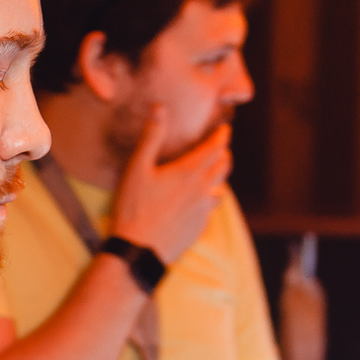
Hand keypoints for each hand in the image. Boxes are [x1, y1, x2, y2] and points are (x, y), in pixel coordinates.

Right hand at [109, 107, 232, 267]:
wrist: (139, 252)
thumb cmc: (134, 209)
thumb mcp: (137, 169)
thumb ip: (151, 138)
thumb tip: (160, 108)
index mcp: (189, 172)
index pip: (215, 148)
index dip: (222, 136)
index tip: (225, 129)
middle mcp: (202, 190)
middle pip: (224, 167)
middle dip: (225, 154)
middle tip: (222, 148)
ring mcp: (203, 211)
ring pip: (220, 189)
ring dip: (219, 178)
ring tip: (214, 174)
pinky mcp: (198, 228)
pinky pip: (210, 210)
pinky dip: (209, 200)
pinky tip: (201, 202)